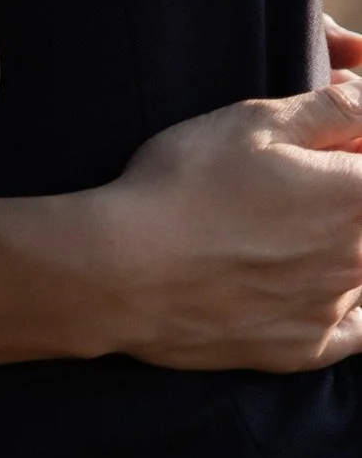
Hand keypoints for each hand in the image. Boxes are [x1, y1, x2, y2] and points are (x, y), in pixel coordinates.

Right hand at [98, 76, 361, 373]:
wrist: (120, 269)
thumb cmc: (185, 184)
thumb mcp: (255, 121)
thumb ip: (335, 108)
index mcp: (357, 195)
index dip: (349, 150)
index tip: (325, 145)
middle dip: (338, 198)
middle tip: (284, 186)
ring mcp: (333, 308)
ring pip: (360, 273)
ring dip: (337, 249)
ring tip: (275, 232)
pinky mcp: (303, 348)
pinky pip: (352, 332)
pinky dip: (344, 312)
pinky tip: (312, 290)